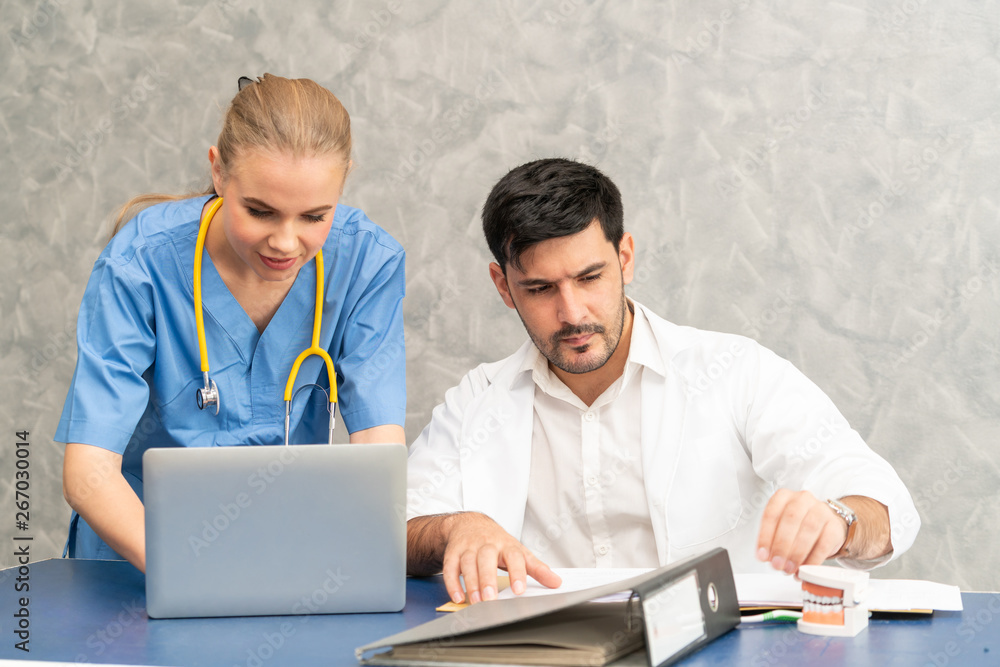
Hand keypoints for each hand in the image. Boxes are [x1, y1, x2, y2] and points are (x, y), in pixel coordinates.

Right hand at [441, 512, 561, 603]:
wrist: (470, 524)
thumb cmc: (497, 542)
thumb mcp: (519, 551)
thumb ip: (537, 568)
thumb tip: (556, 582)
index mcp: (507, 545)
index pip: (514, 557)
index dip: (517, 573)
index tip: (520, 590)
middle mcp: (487, 544)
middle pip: (486, 558)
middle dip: (488, 579)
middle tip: (491, 599)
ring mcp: (468, 547)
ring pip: (468, 563)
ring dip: (471, 583)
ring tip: (476, 601)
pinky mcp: (453, 552)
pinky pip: (450, 567)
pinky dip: (452, 583)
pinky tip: (458, 597)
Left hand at [756, 489, 846, 575]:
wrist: (825, 524)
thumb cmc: (798, 525)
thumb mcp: (780, 526)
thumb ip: (772, 539)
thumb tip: (767, 557)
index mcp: (783, 496)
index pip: (771, 514)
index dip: (765, 537)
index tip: (763, 555)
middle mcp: (802, 499)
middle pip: (790, 520)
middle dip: (782, 546)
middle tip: (777, 564)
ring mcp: (821, 510)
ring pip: (808, 530)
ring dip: (796, 553)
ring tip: (789, 568)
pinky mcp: (834, 526)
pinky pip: (824, 543)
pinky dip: (813, 558)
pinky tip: (805, 567)